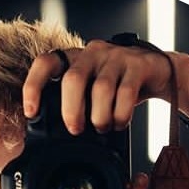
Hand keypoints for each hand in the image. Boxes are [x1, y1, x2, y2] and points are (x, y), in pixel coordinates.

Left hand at [22, 40, 175, 134]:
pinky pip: (126, 93)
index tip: (31, 112)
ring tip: (103, 127)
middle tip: (75, 130)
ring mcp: (115, 56)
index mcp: (74, 59)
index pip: (46, 63)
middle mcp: (92, 53)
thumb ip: (75, 103)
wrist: (157, 71)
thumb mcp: (91, 91)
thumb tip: (57, 135)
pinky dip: (121, 114)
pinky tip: (119, 122)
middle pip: (73, 79)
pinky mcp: (138, 64)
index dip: (34, 86)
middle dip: (71, 110)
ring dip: (100, 116)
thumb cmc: (117, 86)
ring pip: (101, 89)